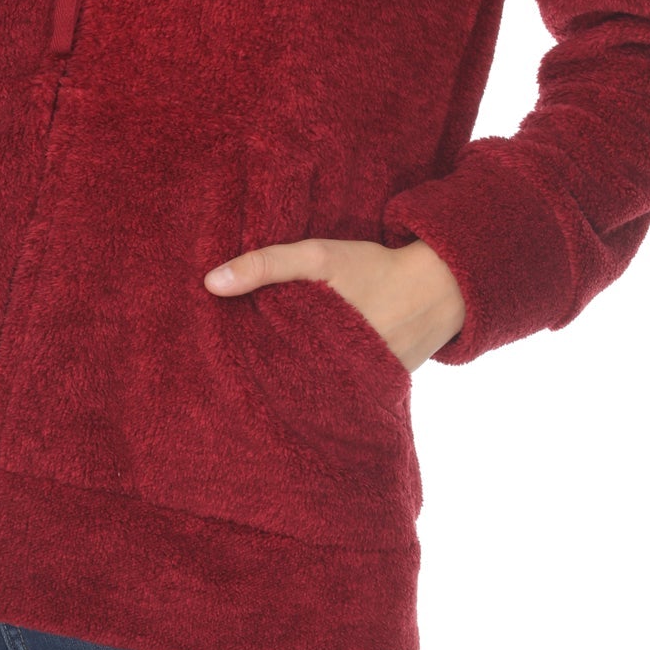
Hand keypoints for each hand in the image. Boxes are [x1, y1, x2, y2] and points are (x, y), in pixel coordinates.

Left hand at [203, 237, 465, 371]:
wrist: (440, 287)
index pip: (263, 372)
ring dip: (289, 385)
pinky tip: (301, 377)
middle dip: (260, 382)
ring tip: (257, 383)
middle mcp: (338, 380)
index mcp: (318, 349)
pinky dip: (319, 384)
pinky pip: (338, 393)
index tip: (215, 363)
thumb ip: (266, 265)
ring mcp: (358, 391)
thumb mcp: (318, 256)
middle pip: (284, 387)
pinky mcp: (375, 392)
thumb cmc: (374, 268)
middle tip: (230, 377)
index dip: (239, 367)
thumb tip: (210, 283)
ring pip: (310, 393)